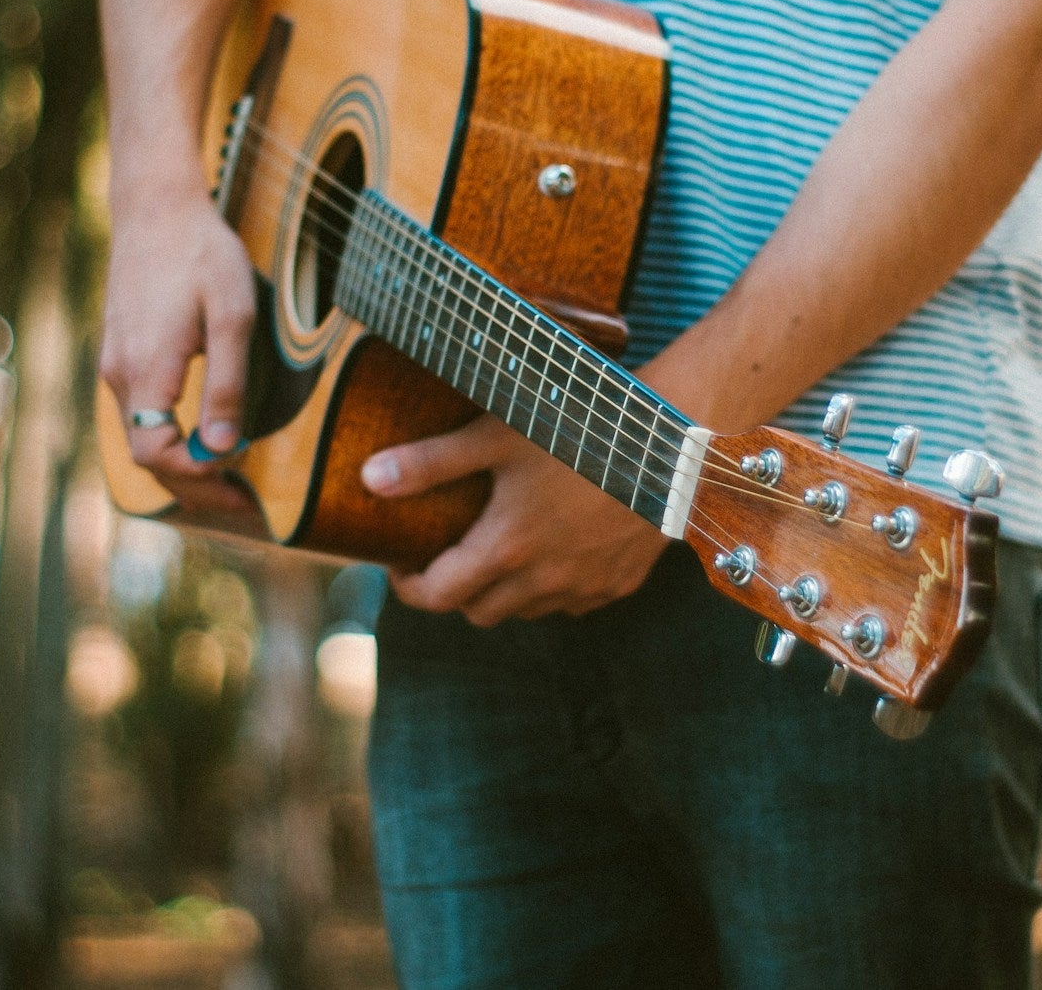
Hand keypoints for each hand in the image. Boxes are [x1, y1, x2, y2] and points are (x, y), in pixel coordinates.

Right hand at [99, 187, 255, 492]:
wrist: (156, 207)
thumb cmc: (201, 255)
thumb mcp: (232, 315)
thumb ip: (226, 384)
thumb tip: (223, 448)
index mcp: (144, 372)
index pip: (156, 456)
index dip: (199, 481)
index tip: (244, 488)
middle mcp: (120, 376)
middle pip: (148, 458)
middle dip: (195, 489)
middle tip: (246, 504)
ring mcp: (116, 366)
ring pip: (143, 439)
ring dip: (184, 467)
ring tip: (232, 481)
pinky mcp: (122, 354)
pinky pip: (142, 416)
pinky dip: (171, 440)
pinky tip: (204, 440)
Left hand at [362, 414, 669, 626]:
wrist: (672, 444)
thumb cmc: (581, 430)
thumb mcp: (497, 436)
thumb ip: (431, 462)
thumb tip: (370, 479)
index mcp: (506, 549)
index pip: (438, 596)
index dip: (409, 586)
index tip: (401, 566)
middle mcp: (543, 582)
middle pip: (479, 612)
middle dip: (456, 590)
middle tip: (450, 554)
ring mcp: (585, 588)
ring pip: (526, 611)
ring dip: (505, 591)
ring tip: (502, 547)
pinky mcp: (620, 584)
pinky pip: (571, 603)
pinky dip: (552, 587)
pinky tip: (555, 548)